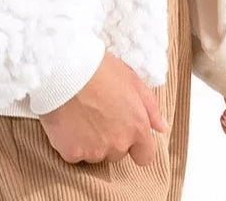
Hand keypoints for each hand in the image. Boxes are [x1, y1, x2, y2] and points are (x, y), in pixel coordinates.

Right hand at [38, 50, 166, 166]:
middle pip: (118, 152)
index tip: (125, 132)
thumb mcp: (131, 79)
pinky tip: (67, 121)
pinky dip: (70, 142)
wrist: (63, 69)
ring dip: (90, 140)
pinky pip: (74, 154)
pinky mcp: (72, 153)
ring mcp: (94, 151)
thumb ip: (150, 107)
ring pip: (95, 154)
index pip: (145, 156)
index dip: (136, 145)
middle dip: (110, 137)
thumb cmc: (98, 68)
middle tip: (97, 112)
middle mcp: (118, 144)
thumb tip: (162, 127)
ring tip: (80, 113)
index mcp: (136, 126)